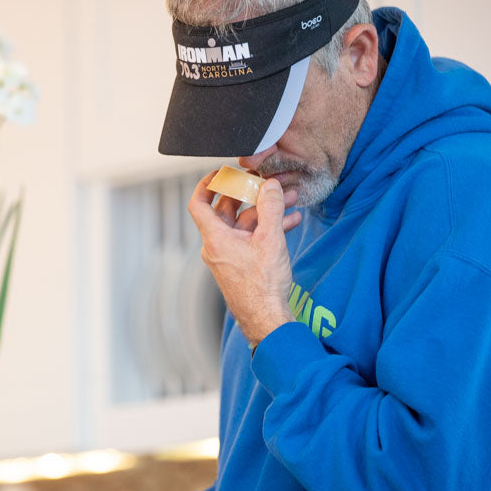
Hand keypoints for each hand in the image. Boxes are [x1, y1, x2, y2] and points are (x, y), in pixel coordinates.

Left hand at [188, 169, 301, 345]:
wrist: (267, 318)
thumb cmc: (262, 285)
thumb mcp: (270, 239)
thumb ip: (270, 208)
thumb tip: (270, 185)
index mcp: (215, 237)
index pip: (199, 203)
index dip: (206, 184)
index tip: (221, 173)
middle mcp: (217, 245)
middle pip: (226, 210)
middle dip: (248, 194)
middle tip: (264, 182)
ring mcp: (229, 255)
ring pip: (244, 224)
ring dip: (265, 211)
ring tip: (289, 200)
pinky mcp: (242, 264)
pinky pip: (251, 238)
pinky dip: (267, 228)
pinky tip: (291, 222)